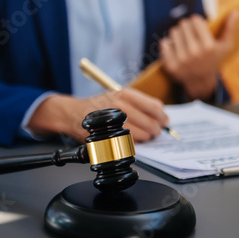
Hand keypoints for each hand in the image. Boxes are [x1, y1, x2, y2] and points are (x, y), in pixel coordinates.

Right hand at [27, 88, 168, 142]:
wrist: (74, 114)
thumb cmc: (99, 107)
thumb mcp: (118, 96)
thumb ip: (138, 103)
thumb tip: (161, 115)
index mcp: (126, 94)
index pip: (155, 106)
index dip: (163, 116)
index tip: (164, 121)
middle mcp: (121, 105)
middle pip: (152, 122)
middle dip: (157, 130)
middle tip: (156, 132)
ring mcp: (115, 120)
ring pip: (144, 134)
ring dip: (147, 138)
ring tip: (144, 137)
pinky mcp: (110, 134)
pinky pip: (132, 143)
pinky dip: (136, 144)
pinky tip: (132, 140)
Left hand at [160, 12, 238, 99]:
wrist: (200, 82)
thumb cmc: (213, 60)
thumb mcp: (225, 46)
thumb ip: (230, 28)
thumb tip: (235, 11)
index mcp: (208, 47)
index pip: (195, 20)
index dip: (196, 21)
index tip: (198, 26)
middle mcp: (194, 53)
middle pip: (183, 24)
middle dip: (187, 27)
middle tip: (190, 34)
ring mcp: (181, 60)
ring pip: (173, 32)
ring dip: (178, 34)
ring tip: (184, 41)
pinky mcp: (170, 65)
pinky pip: (164, 43)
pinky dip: (168, 44)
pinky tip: (176, 49)